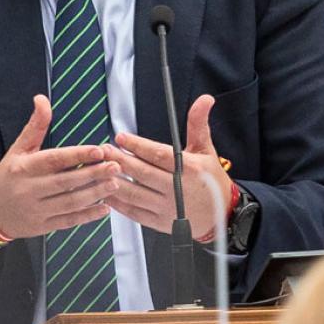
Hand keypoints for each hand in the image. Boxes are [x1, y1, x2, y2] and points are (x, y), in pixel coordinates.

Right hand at [0, 95, 123, 239]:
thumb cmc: (8, 175)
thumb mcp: (18, 148)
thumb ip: (35, 125)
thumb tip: (42, 98)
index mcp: (24, 167)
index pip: (55, 160)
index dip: (78, 155)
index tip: (99, 151)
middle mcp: (30, 189)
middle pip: (66, 182)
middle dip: (93, 174)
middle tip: (115, 167)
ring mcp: (36, 210)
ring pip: (70, 202)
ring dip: (94, 194)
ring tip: (114, 184)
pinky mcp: (43, 226)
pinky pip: (68, 221)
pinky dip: (87, 216)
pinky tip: (104, 208)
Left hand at [101, 94, 233, 238]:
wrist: (222, 216)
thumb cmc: (212, 180)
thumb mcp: (206, 150)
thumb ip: (198, 124)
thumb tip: (204, 100)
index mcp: (189, 169)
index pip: (159, 155)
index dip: (138, 145)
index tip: (121, 137)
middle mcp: (177, 190)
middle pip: (143, 173)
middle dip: (120, 160)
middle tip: (104, 150)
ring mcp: (168, 208)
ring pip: (135, 193)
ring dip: (115, 181)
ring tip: (101, 168)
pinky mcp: (160, 222)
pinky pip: (134, 212)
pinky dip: (118, 203)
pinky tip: (107, 191)